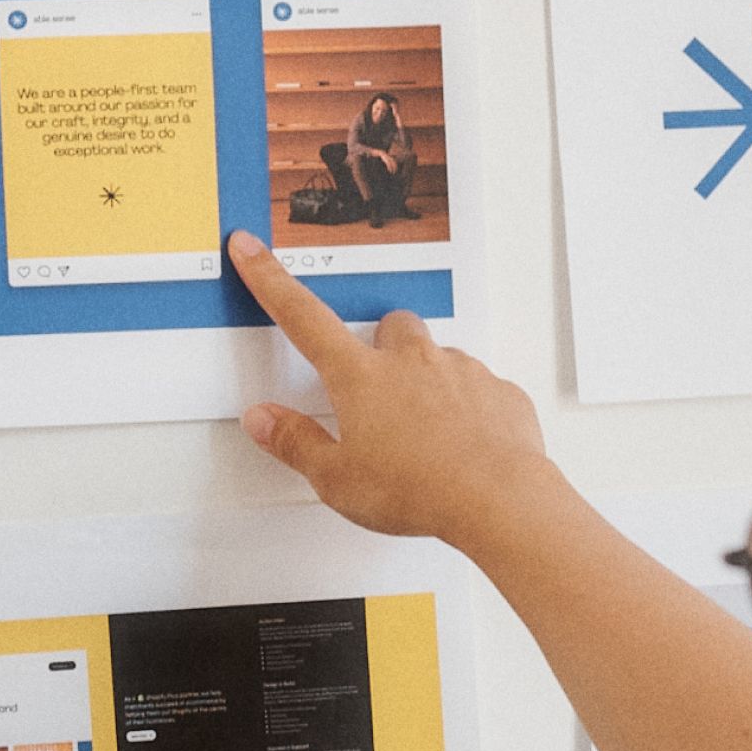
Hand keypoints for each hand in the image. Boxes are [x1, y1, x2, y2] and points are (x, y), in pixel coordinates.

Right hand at [227, 229, 550, 554]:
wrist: (496, 499)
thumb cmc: (418, 489)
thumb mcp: (336, 479)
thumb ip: (297, 443)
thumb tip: (264, 421)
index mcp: (360, 377)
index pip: (302, 317)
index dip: (270, 281)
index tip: (252, 251)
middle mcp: (411, 360)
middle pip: (389, 328)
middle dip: (381, 347)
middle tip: (378, 389)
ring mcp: (461, 370)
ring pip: (438, 356)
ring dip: (428, 381)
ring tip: (426, 434)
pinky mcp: (498, 391)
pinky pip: (479, 388)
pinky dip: (469, 409)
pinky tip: (464, 447)